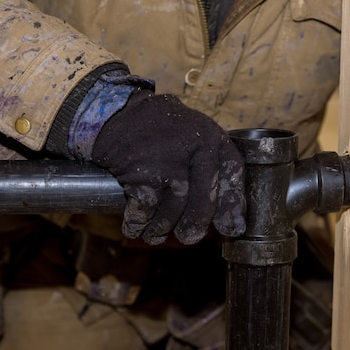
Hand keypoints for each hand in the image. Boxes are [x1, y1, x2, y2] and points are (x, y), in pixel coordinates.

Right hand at [91, 90, 245, 244]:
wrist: (116, 112)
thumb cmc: (158, 130)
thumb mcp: (192, 136)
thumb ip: (209, 169)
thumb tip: (229, 221)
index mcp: (211, 136)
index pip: (232, 173)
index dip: (233, 204)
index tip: (233, 228)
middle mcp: (195, 146)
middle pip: (204, 200)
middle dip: (195, 224)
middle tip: (188, 237)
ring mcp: (168, 160)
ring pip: (175, 209)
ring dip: (163, 227)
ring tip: (156, 233)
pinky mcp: (142, 173)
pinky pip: (146, 209)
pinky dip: (139, 223)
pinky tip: (136, 227)